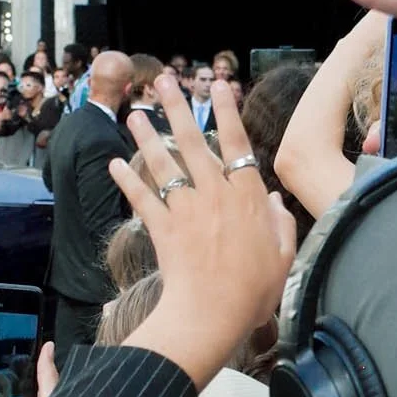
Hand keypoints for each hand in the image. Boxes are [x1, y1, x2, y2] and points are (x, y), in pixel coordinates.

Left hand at [110, 75, 296, 387]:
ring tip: (135, 113)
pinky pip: (143, 198)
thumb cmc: (253, 293)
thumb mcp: (283, 258)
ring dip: (146, 137)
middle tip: (164, 80)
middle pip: (194, 142)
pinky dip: (127, 181)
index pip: (237, 144)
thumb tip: (276, 200)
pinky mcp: (163, 229)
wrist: (212, 316)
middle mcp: (215, 195)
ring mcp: (186, 210)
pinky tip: (114, 164)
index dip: (228, 112)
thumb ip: (282, 224)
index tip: (220, 85)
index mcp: (248, 198)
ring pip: (164, 163)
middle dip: (178, 107)